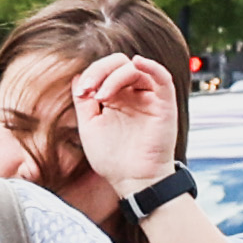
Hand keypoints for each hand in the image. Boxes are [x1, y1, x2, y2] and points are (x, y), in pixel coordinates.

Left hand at [66, 50, 186, 197]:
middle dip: (100, 71)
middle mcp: (133, 94)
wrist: (132, 180)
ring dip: (115, 76)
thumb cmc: (112, 158)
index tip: (80, 93)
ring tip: (101, 97)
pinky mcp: (164, 104)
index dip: (91, 74)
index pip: (105, 71)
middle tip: (88, 91)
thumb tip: (78, 75)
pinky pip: (163, 78)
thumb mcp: (90, 126)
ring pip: (136, 69)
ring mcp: (149, 98)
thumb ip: (84, 102)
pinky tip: (138, 62)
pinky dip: (152, 66)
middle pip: (119, 64)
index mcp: (115, 97)